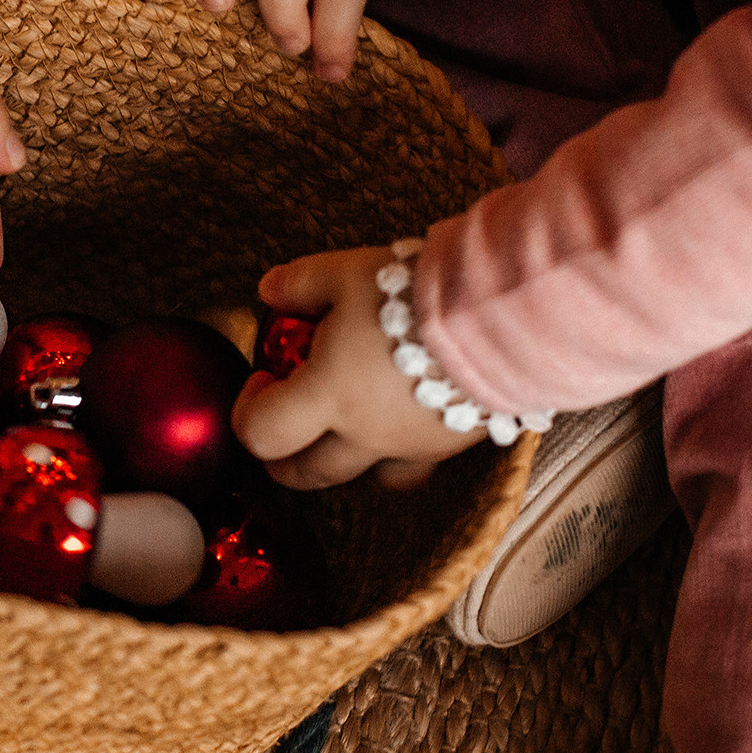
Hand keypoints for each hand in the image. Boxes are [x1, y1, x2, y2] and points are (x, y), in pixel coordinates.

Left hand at [232, 246, 483, 489]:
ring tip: (341, 425)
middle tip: (284, 420)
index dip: (247, 412)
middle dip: (282, 455)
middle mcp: (364, 435)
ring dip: (339, 460)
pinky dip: (394, 454)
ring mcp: (411, 446)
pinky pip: (413, 466)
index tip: (262, 380)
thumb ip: (300, 283)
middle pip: (306, 474)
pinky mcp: (452, 445)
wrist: (504, 319)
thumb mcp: (346, 272)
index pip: (261, 433)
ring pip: (362, 479)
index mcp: (327, 397)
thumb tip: (268, 291)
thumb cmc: (414, 295)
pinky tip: (398, 419)